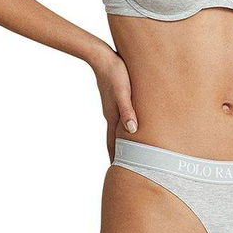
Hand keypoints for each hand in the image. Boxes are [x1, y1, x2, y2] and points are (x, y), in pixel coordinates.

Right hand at [91, 47, 137, 161]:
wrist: (100, 56)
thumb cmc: (115, 72)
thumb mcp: (124, 91)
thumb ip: (127, 110)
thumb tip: (132, 131)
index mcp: (113, 117)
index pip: (115, 145)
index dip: (118, 160)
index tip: (122, 176)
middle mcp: (111, 115)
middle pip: (115, 141)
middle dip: (120, 156)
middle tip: (125, 171)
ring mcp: (111, 107)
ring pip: (117, 131)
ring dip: (121, 143)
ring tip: (128, 154)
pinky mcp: (114, 99)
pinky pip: (119, 118)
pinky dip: (123, 129)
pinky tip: (128, 127)